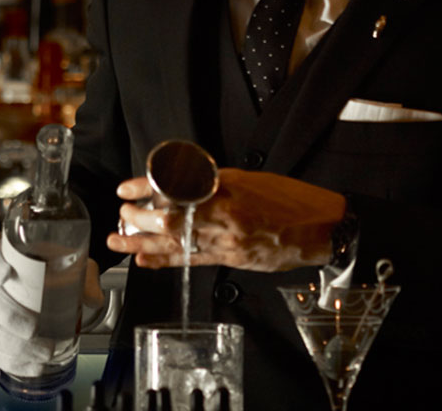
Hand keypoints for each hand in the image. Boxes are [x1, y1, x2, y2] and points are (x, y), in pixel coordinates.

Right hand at [0, 237, 103, 375]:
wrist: (34, 287)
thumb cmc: (47, 272)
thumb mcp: (67, 265)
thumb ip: (83, 279)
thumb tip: (94, 299)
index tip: (6, 274)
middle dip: (10, 319)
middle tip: (34, 331)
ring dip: (13, 346)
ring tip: (42, 353)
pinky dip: (10, 360)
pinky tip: (32, 365)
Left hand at [106, 168, 344, 272]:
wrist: (322, 227)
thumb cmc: (291, 199)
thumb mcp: (252, 179)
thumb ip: (218, 184)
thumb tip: (184, 185)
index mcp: (229, 187)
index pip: (179, 186)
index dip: (147, 189)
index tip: (127, 189)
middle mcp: (226, 213)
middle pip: (172, 219)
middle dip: (140, 220)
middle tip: (122, 217)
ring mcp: (228, 239)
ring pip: (177, 244)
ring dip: (143, 245)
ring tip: (118, 244)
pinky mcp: (233, 259)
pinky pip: (193, 261)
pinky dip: (166, 262)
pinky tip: (146, 262)